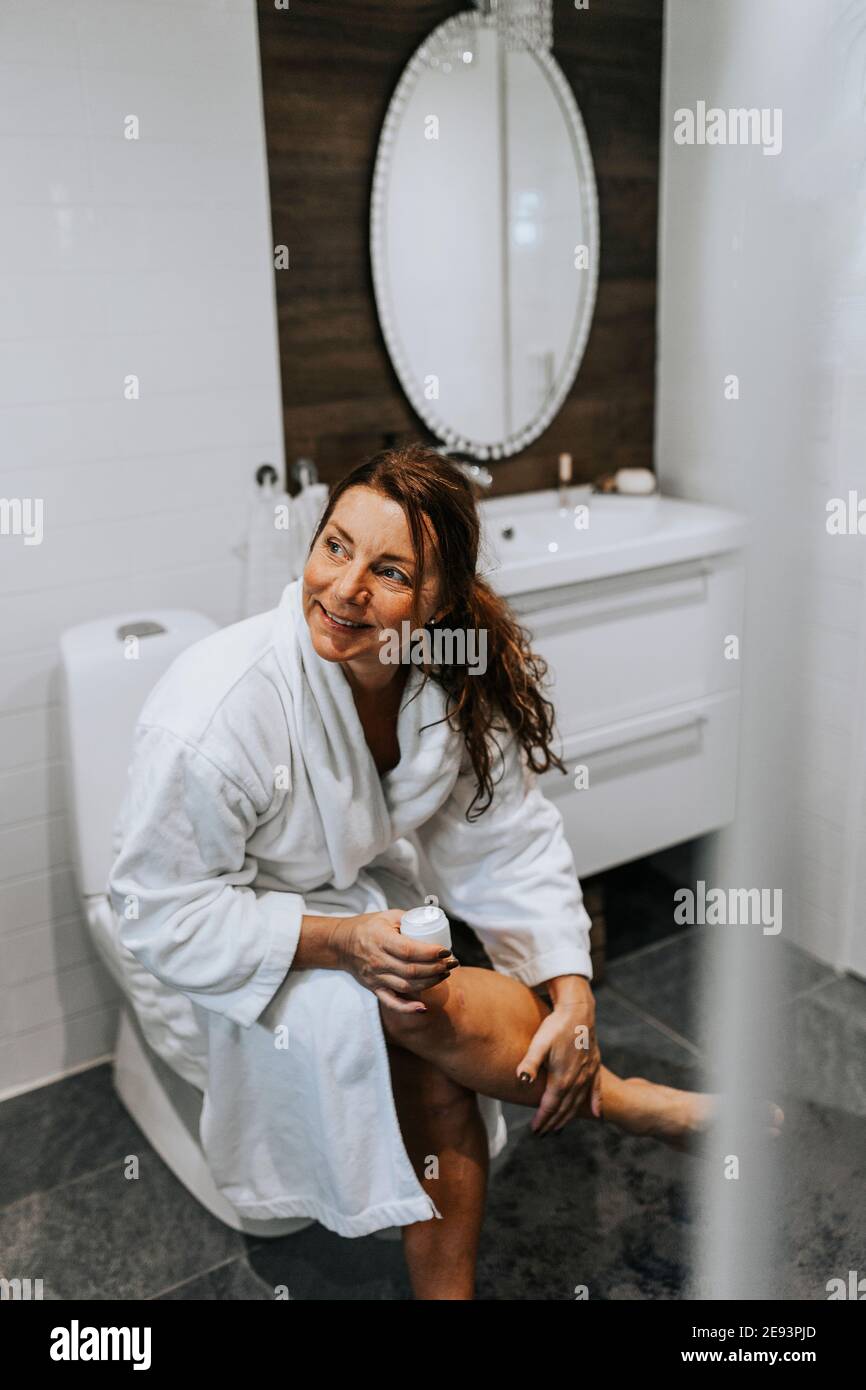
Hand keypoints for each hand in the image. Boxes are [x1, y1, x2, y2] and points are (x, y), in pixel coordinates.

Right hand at [338, 910, 457, 1012]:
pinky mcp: (375, 988)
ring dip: (430, 983)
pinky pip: (391, 1002)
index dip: (430, 953)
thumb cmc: (368, 927)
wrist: (342, 944)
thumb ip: (410, 919)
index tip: (446, 951)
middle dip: (436, 968)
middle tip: (452, 963)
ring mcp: (376, 977)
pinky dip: (407, 1008)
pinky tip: (423, 1008)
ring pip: (406, 986)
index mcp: (380, 939)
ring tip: (445, 974)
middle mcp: (377, 960)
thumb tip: (435, 923)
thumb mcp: (388, 916)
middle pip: (411, 970)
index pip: (409, 950)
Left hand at [515, 978, 601, 1135]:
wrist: (578, 1010)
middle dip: (553, 1122)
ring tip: (560, 1127)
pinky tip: (597, 1114)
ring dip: (569, 1117)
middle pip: (564, 1108)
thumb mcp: (539, 1043)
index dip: (542, 1119)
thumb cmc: (555, 1026)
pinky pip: (596, 1090)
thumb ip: (530, 1063)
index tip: (535, 1130)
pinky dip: (596, 1103)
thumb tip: (520, 1079)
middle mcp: (577, 1080)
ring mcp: (588, 1074)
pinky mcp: (595, 1065)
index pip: (550, 1106)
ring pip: (578, 1102)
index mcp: (562, 1078)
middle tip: (543, 1133)